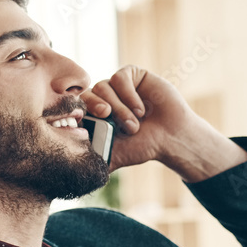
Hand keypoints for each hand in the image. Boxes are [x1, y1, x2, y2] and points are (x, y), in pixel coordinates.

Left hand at [81, 65, 246, 180]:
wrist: (171, 136)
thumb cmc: (144, 145)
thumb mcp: (115, 155)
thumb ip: (96, 158)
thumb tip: (75, 171)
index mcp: (95, 114)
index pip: (77, 108)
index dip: (78, 113)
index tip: (84, 122)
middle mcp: (104, 98)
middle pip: (87, 94)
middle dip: (96, 105)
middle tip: (107, 115)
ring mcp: (117, 86)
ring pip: (103, 87)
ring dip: (119, 107)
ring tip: (134, 124)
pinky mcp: (131, 75)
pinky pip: (119, 77)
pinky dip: (128, 94)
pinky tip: (140, 109)